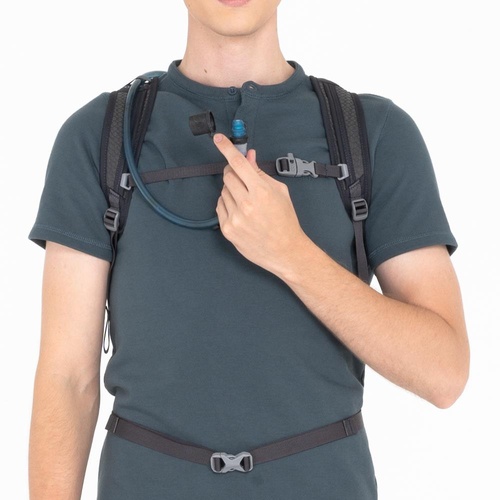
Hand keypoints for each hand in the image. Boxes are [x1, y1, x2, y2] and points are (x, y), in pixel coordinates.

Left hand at [213, 133, 307, 275]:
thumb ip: (260, 173)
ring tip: (247, 203)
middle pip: (227, 176)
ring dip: (232, 191)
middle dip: (233, 173)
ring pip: (223, 192)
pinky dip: (227, 204)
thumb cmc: (285, 221)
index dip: (226, 148)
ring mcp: (235, 218)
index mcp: (261, 192)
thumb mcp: (279, 192)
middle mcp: (246, 204)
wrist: (285, 251)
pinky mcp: (227, 229)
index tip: (218, 139)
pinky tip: (240, 212)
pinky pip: (220, 207)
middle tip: (241, 178)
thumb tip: (248, 157)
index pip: (238, 163)